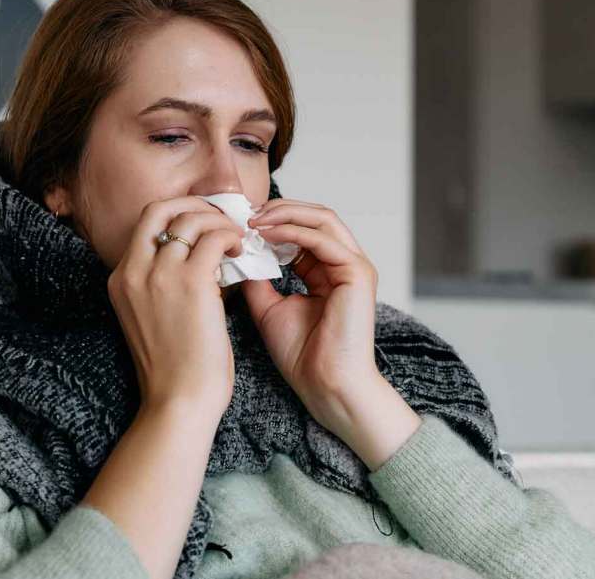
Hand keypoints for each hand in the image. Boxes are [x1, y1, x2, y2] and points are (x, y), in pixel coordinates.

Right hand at [108, 197, 244, 418]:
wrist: (177, 402)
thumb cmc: (175, 370)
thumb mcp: (152, 319)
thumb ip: (165, 286)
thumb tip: (201, 259)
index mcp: (121, 280)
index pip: (146, 224)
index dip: (177, 214)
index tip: (202, 222)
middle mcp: (134, 271)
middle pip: (161, 209)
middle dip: (195, 205)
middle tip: (221, 219)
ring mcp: (160, 274)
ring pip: (191, 219)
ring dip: (219, 222)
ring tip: (237, 241)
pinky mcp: (191, 283)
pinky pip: (215, 238)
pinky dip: (232, 238)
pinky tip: (241, 253)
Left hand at [238, 201, 378, 417]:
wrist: (325, 385)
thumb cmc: (303, 356)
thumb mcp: (268, 308)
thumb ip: (258, 278)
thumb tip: (238, 253)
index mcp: (326, 271)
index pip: (303, 229)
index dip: (272, 221)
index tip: (239, 221)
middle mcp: (344, 264)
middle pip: (315, 216)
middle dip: (279, 209)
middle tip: (245, 212)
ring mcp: (354, 266)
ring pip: (322, 218)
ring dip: (285, 213)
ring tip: (254, 219)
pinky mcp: (357, 273)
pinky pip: (322, 239)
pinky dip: (292, 231)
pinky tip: (266, 234)